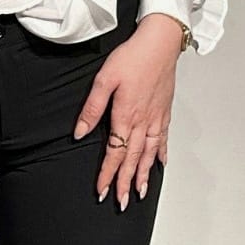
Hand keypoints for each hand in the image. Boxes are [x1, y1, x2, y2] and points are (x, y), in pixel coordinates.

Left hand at [72, 14, 183, 207]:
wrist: (159, 42)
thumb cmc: (132, 57)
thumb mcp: (103, 79)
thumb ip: (91, 108)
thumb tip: (80, 133)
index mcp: (126, 115)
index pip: (116, 152)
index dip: (108, 173)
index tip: (102, 190)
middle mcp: (143, 121)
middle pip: (133, 159)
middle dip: (126, 182)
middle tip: (122, 202)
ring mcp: (156, 117)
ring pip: (149, 153)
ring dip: (144, 175)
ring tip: (140, 192)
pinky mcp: (164, 111)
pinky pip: (163, 138)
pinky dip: (161, 154)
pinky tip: (160, 164)